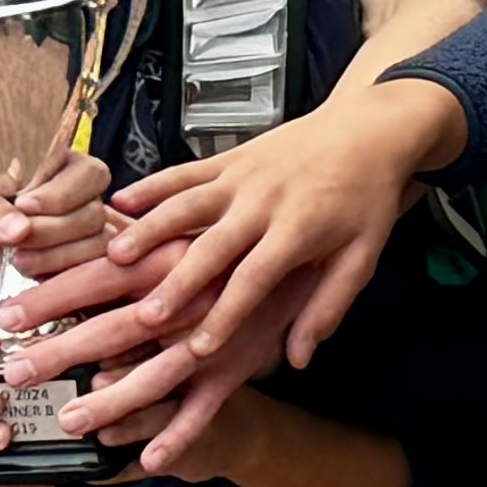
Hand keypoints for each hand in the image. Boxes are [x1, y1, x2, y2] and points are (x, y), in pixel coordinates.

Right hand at [0, 79, 460, 465]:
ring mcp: (242, 176)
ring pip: (186, 205)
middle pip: (211, 248)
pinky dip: (151, 186)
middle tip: (144, 317)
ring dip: (149, 232)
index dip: (225, 317)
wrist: (371, 128)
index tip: (199, 350)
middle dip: (176, 284)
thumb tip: (298, 358)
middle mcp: (264, 201)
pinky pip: (184, 173)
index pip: (254, 281)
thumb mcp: (361, 258)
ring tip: (115, 258)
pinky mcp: (230, 157)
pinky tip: (120, 204)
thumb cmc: (366, 197)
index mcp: (298, 229)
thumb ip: (328, 308)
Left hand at [0, 148, 105, 334]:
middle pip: (94, 212)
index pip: (86, 172)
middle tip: (17, 240)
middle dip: (56, 228)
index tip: (25, 205)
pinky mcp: (61, 279)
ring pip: (95, 248)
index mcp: (44, 169)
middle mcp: (65, 204)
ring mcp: (67, 244)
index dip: (62, 191)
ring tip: (18, 262)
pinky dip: (62, 284)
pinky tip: (31, 283)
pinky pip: (84, 281)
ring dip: (60, 257)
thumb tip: (19, 228)